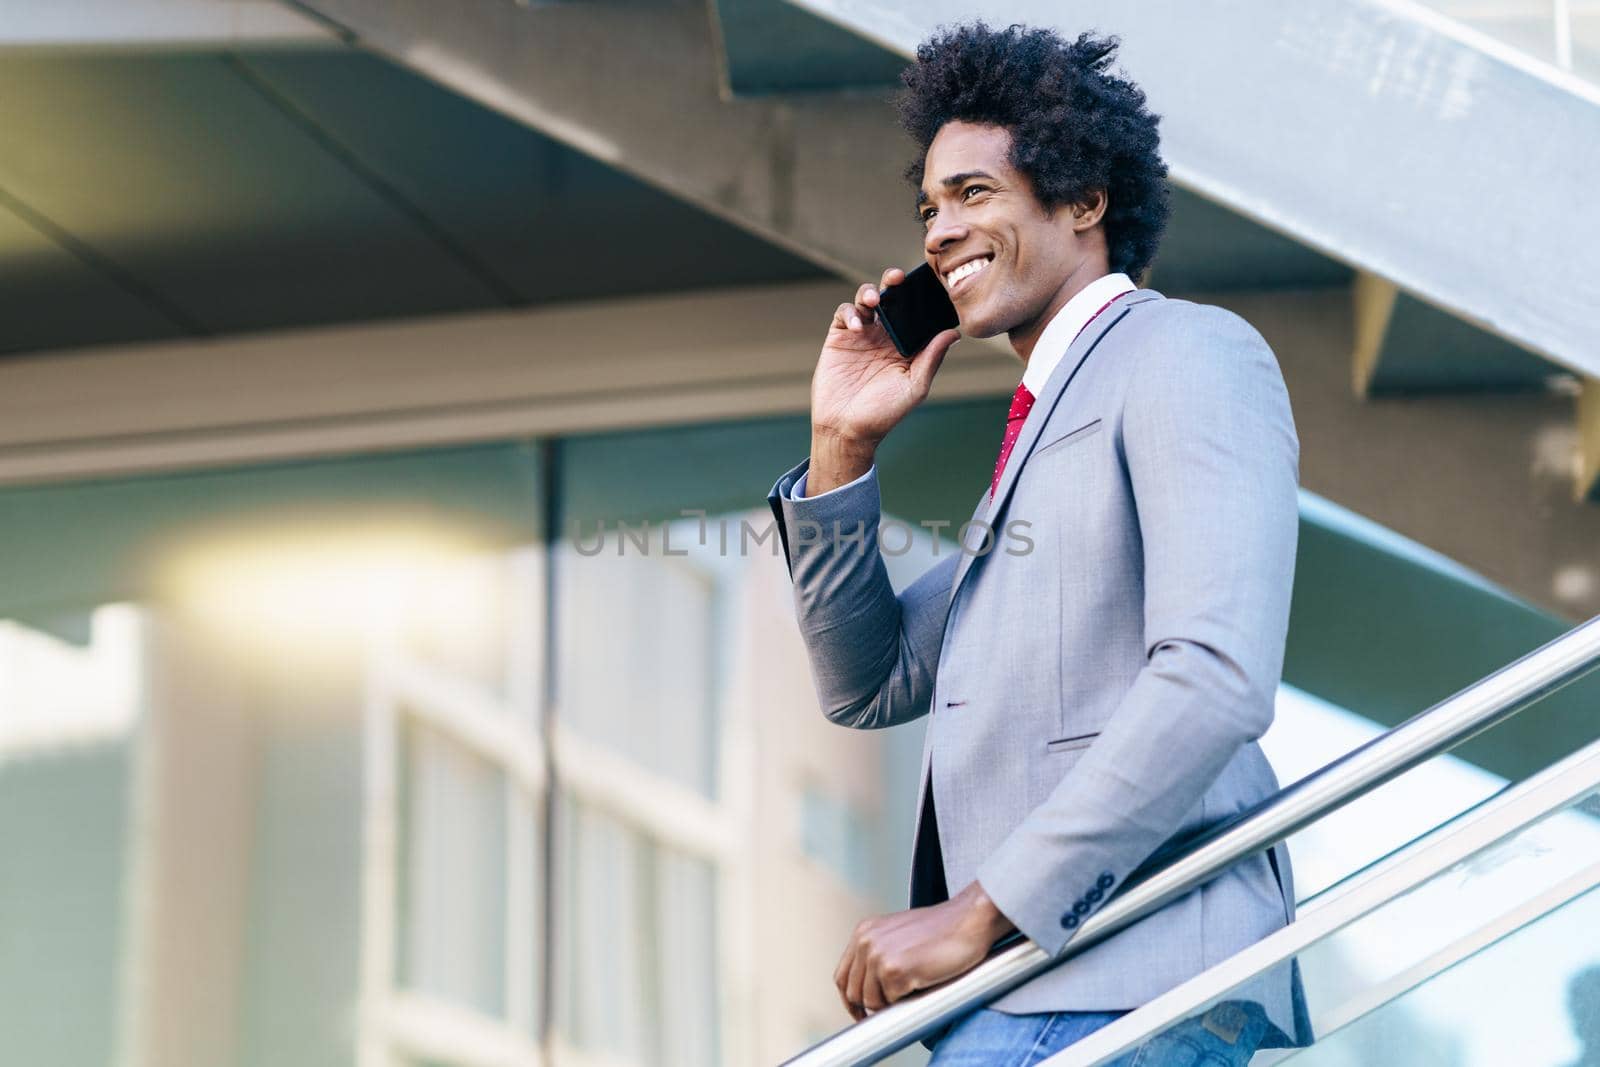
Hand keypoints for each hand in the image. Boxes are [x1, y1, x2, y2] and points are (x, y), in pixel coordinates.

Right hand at [807, 267, 960, 493]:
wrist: (846, 429)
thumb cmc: (883, 414)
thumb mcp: (914, 387)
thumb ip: (931, 358)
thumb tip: (954, 333)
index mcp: (906, 345)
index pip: (916, 312)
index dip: (922, 297)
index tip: (929, 283)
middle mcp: (885, 335)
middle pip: (892, 298)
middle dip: (895, 283)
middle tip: (899, 277)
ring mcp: (862, 334)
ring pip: (867, 299)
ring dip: (871, 292)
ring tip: (874, 300)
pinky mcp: (839, 337)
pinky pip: (845, 313)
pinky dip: (851, 313)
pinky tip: (857, 326)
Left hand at [832, 881, 1013, 1022]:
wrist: (969, 920)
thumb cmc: (942, 930)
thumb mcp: (898, 935)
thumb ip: (879, 954)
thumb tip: (870, 991)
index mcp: (864, 931)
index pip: (843, 976)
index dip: (850, 999)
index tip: (860, 1013)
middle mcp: (865, 941)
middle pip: (853, 992)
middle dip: (870, 1006)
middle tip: (891, 1010)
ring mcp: (878, 956)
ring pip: (871, 1001)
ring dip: (891, 1004)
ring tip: (913, 991)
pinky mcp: (895, 970)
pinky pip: (892, 1002)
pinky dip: (906, 1001)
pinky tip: (922, 985)